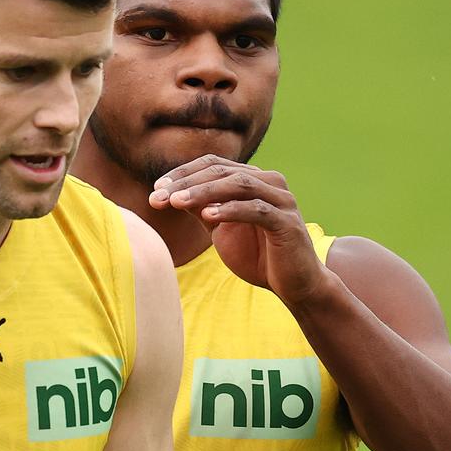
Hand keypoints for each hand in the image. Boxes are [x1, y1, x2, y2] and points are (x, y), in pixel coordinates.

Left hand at [148, 154, 332, 304]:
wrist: (293, 285)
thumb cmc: (257, 256)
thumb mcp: (221, 229)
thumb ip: (201, 208)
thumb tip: (167, 193)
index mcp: (254, 180)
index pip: (213, 164)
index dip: (183, 173)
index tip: (156, 188)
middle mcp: (270, 183)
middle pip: (223, 171)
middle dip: (187, 182)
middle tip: (159, 195)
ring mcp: (282, 200)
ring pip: (239, 184)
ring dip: (204, 191)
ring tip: (176, 202)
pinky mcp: (288, 222)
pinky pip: (257, 210)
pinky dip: (231, 210)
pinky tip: (208, 216)